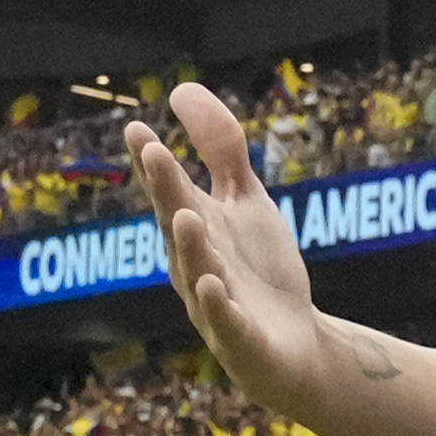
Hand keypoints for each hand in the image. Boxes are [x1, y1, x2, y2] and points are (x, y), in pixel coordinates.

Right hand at [130, 87, 328, 417]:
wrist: (296, 345)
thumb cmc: (258, 270)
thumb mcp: (246, 203)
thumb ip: (221, 151)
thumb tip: (182, 90)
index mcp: (196, 229)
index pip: (171, 191)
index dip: (155, 162)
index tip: (138, 128)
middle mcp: (195, 263)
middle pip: (177, 225)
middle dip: (166, 192)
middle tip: (153, 154)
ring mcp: (215, 303)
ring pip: (198, 272)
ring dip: (191, 245)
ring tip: (187, 214)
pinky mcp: (241, 338)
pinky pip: (226, 321)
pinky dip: (218, 304)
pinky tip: (213, 284)